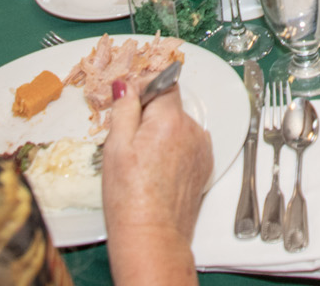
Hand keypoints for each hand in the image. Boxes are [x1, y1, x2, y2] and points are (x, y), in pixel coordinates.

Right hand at [103, 76, 211, 248]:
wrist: (152, 236)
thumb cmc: (129, 197)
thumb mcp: (115, 147)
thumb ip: (124, 109)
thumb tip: (127, 85)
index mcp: (170, 120)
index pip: (163, 83)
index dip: (143, 88)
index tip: (128, 102)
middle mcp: (193, 130)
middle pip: (170, 106)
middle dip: (149, 114)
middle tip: (128, 140)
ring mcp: (201, 149)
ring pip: (178, 126)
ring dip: (162, 132)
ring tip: (142, 161)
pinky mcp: (204, 166)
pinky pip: (187, 144)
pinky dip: (173, 149)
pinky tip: (157, 170)